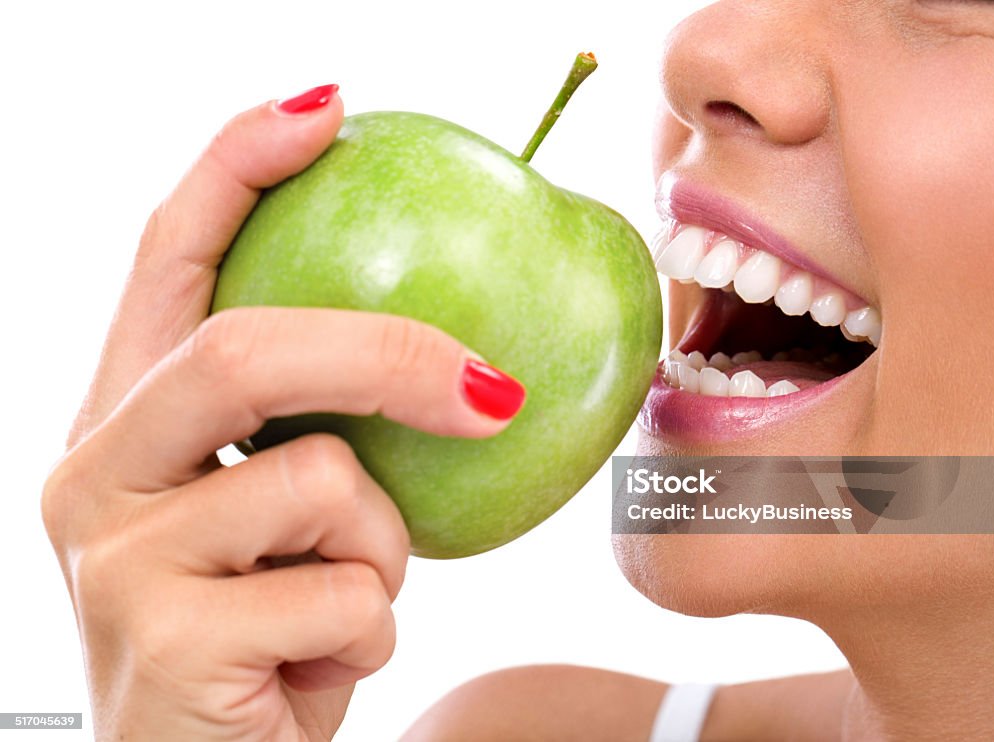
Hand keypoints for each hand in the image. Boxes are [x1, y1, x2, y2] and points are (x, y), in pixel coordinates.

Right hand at [41, 86, 522, 740]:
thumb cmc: (268, 633)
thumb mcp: (288, 517)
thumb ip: (326, 430)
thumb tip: (465, 359)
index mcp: (125, 419)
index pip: (166, 257)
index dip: (238, 166)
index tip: (328, 110)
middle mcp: (94, 468)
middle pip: (243, 346)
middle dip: (386, 351)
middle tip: (486, 389)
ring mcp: (115, 555)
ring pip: (317, 481)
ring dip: (381, 548)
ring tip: (347, 601)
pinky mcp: (165, 641)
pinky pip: (345, 593)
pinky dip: (373, 628)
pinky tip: (321, 665)